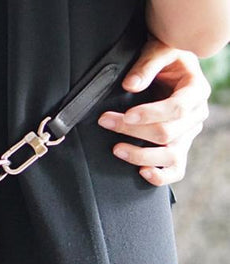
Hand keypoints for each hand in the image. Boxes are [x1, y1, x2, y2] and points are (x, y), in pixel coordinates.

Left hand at [97, 35, 210, 185]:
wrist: (171, 66)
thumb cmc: (166, 57)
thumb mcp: (159, 49)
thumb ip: (146, 66)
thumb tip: (130, 85)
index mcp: (195, 91)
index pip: (177, 109)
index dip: (151, 114)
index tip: (126, 115)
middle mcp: (196, 115)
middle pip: (167, 133)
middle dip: (133, 130)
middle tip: (106, 122)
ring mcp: (188, 134)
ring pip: (170, 155)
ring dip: (141, 155)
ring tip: (117, 149)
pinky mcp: (179, 147)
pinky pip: (176, 170)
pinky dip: (161, 176)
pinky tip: (142, 173)